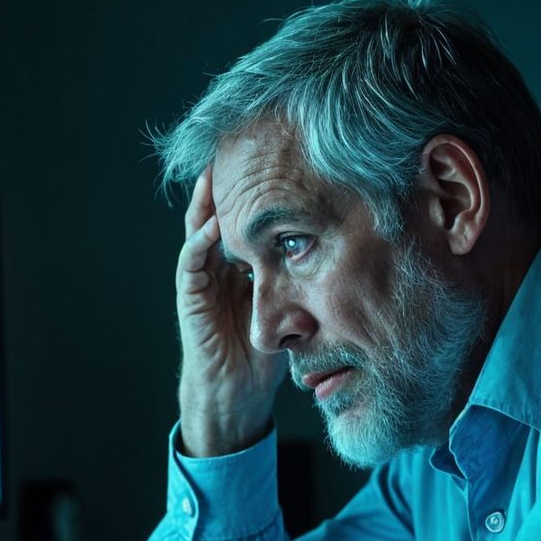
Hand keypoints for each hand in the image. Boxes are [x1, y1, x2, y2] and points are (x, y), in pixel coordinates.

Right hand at [176, 165, 287, 456]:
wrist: (238, 393)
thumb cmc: (267, 354)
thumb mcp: (294, 305)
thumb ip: (307, 279)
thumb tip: (351, 251)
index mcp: (242, 263)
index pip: (247, 216)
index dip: (257, 190)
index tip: (277, 158)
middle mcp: (219, 264)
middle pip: (221, 210)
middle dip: (230, 181)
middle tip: (243, 147)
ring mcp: (201, 277)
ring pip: (200, 226)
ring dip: (209, 200)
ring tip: (220, 170)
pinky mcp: (190, 295)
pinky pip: (192, 260)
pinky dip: (202, 240)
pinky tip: (216, 224)